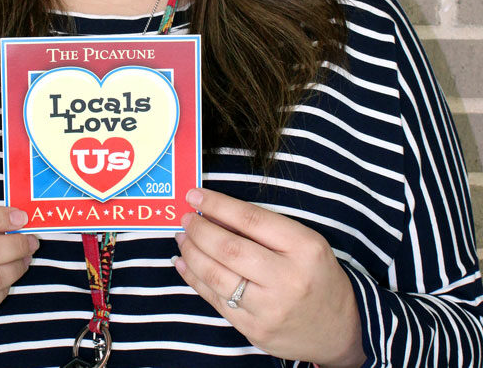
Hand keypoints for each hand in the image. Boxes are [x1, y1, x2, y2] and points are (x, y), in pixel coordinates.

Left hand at [173, 188, 365, 367]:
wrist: (341, 330)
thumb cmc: (317, 276)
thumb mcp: (304, 242)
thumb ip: (263, 228)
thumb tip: (214, 211)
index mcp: (304, 248)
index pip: (251, 220)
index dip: (217, 204)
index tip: (195, 195)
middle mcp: (288, 279)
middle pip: (229, 248)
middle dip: (200, 230)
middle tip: (186, 219)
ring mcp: (270, 309)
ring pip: (216, 276)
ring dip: (192, 253)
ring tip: (183, 238)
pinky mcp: (255, 330)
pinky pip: (216, 300)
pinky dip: (194, 278)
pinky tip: (183, 263)